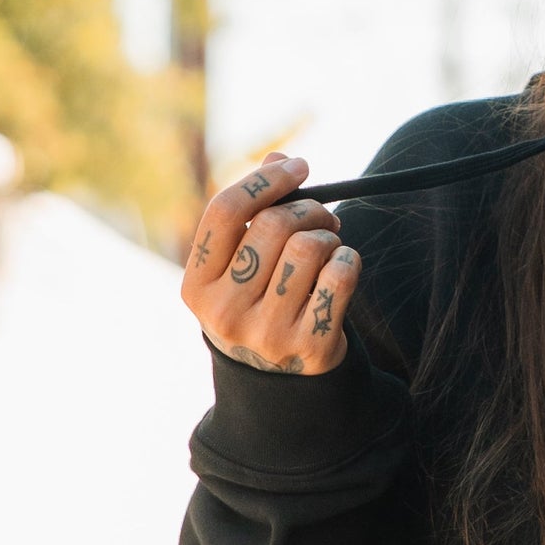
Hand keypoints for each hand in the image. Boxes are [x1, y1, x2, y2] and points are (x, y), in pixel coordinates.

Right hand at [180, 152, 358, 375]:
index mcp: (197, 287)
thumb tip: (281, 162)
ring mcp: (267, 334)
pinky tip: (340, 267)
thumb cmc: (258, 303)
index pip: (224, 211)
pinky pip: (340, 276)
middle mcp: (226, 313)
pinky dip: (348, 260)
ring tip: (327, 246)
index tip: (299, 167)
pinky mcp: (310, 347)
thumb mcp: (239, 265)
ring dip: (328, 236)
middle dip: (308, 208)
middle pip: (273, 224)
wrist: (278, 382)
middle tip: (322, 215)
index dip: (266, 180)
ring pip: (310, 247)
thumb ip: (253, 212)